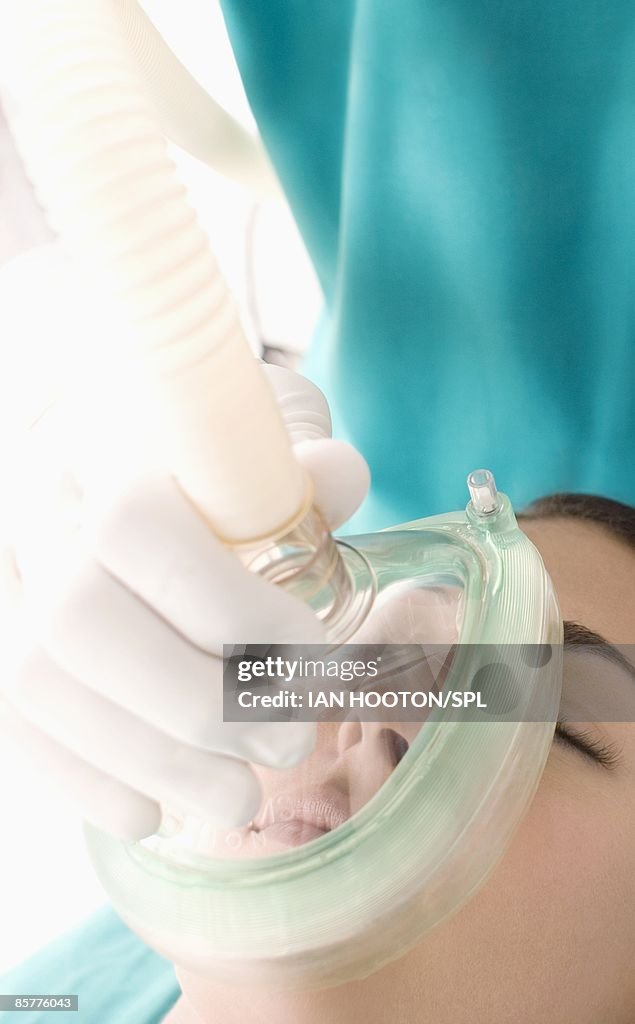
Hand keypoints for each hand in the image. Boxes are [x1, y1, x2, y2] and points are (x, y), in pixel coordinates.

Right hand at [0, 364, 368, 839]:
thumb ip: (291, 465)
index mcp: (96, 447)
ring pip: (40, 686)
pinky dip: (85, 784)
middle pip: (82, 621)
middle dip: (201, 703)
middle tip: (289, 744)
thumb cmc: (184, 458)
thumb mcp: (241, 441)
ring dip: (152, 763)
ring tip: (240, 799)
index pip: (139, 528)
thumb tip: (341, 479)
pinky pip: (12, 727)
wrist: (92, 464)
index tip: (310, 654)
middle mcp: (29, 515)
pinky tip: (153, 811)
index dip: (230, 606)